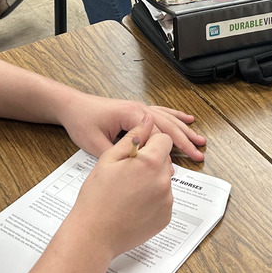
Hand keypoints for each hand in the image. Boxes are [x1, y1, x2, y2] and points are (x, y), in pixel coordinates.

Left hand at [58, 92, 206, 159]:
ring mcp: (138, 108)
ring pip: (167, 119)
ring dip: (184, 130)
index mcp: (131, 114)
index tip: (179, 164)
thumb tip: (140, 165)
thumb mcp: (96, 143)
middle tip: (199, 154)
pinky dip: (175, 117)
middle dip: (185, 140)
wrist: (71, 106)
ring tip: (200, 140)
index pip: (158, 133)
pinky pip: (160, 113)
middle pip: (167, 125)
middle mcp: (138, 109)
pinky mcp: (135, 110)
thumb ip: (120, 154)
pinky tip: (186, 119)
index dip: (170, 149)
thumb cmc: (82, 121)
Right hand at [67, 115, 174, 256]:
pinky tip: (132, 206)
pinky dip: (152, 201)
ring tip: (127, 193)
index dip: (150, 143)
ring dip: (151, 182)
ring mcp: (167, 201)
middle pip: (164, 161)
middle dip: (150, 163)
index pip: (163, 139)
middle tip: (126, 175)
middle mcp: (164, 181)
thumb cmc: (96, 197)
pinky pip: (163, 201)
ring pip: (164, 181)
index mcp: (150, 163)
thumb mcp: (109, 159)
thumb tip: (148, 120)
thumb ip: (133, 137)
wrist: (94, 235)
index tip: (137, 152)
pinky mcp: (166, 217)